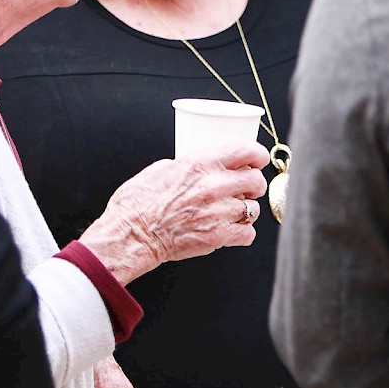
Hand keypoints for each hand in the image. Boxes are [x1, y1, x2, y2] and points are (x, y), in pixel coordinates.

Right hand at [79, 142, 269, 283]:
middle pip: (256, 180)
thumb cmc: (137, 203)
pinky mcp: (217, 237)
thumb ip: (188, 164)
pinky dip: (242, 232)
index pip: (246, 150)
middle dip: (253, 184)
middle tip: (245, 188)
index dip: (257, 154)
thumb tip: (202, 165)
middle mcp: (213, 186)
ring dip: (246, 209)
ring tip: (231, 211)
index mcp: (200, 164)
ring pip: (253, 208)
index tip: (258, 158)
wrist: (130, 236)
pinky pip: (248, 233)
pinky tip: (230, 229)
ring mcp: (218, 213)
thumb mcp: (161, 169)